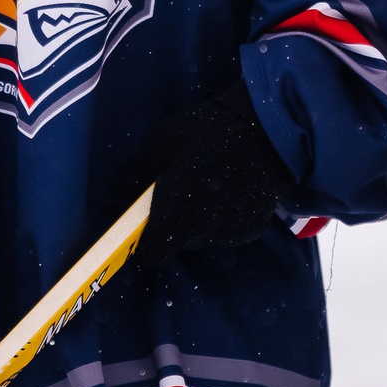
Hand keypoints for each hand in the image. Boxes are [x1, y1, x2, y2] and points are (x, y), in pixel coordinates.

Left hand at [133, 78, 294, 260]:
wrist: (264, 130)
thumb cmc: (204, 134)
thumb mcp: (158, 144)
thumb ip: (137, 176)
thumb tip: (122, 197)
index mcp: (173, 221)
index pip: (152, 255)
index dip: (148, 242)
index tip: (150, 222)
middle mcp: (201, 236)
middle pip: (182, 241)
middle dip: (179, 221)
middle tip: (184, 188)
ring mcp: (231, 235)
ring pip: (208, 234)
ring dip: (205, 218)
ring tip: (214, 182)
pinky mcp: (256, 227)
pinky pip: (233, 227)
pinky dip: (230, 214)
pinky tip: (236, 186)